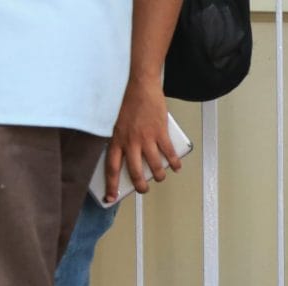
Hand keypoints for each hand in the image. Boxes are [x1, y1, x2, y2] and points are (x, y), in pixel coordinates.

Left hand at [103, 78, 180, 202]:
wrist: (139, 85)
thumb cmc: (128, 102)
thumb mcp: (116, 123)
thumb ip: (121, 140)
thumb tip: (130, 158)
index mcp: (116, 140)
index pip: (111, 168)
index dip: (111, 186)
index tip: (111, 198)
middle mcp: (130, 141)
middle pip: (135, 172)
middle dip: (140, 186)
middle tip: (143, 190)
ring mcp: (146, 138)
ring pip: (154, 166)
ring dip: (159, 176)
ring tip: (160, 177)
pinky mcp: (160, 132)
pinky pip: (169, 153)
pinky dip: (174, 162)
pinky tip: (176, 166)